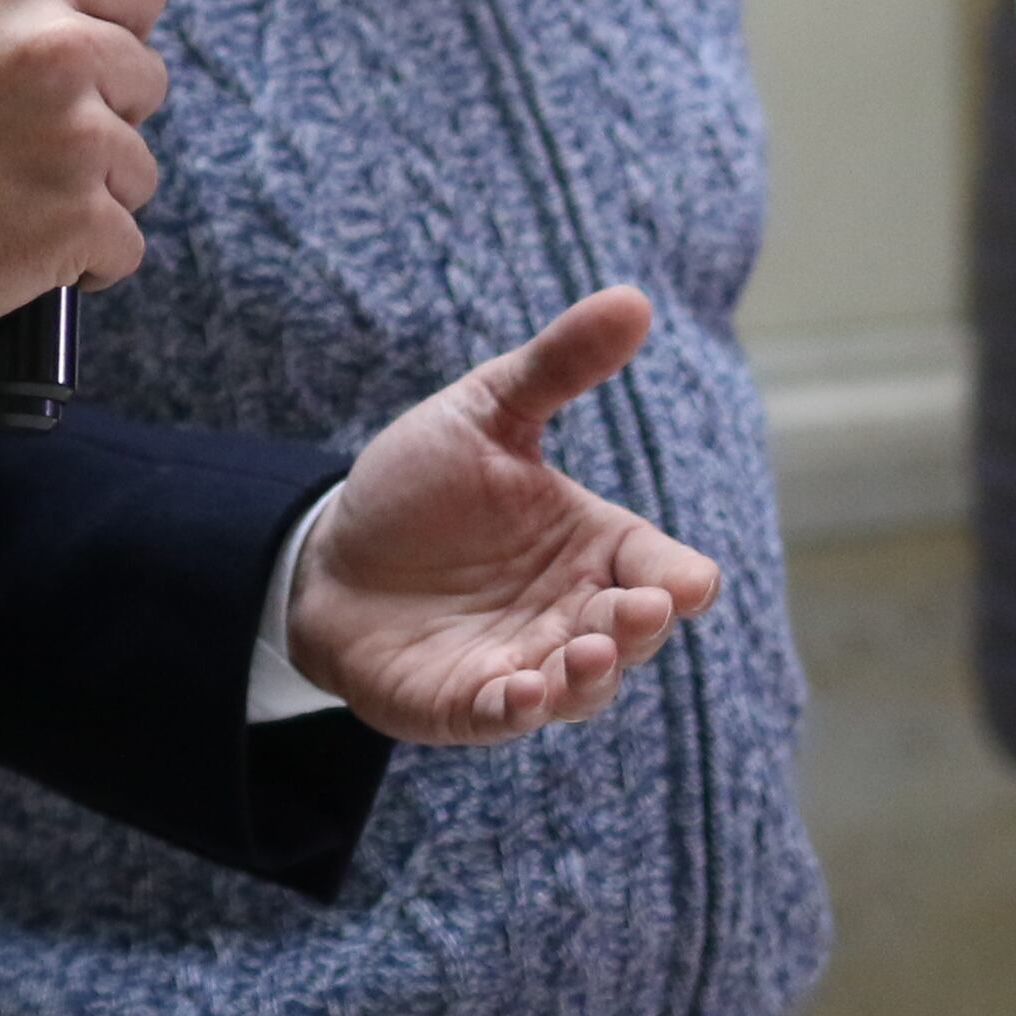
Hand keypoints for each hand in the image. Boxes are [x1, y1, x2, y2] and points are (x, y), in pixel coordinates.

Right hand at [0, 0, 164, 335]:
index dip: (119, 26)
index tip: (95, 59)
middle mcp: (63, 51)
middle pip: (147, 80)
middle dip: (104, 110)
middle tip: (38, 137)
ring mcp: (80, 139)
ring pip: (138, 166)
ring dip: (94, 187)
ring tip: (26, 195)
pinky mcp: (82, 219)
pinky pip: (125, 241)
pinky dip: (87, 254)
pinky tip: (34, 244)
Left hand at [285, 288, 721, 745]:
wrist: (329, 549)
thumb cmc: (422, 484)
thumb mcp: (486, 412)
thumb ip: (556, 367)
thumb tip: (634, 299)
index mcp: (593, 546)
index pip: (661, 569)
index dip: (680, 580)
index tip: (686, 583)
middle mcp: (571, 611)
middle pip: (632, 634)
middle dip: (638, 627)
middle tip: (638, 611)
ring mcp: (524, 663)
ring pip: (581, 687)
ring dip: (590, 677)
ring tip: (584, 654)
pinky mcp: (466, 702)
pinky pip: (505, 716)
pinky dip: (520, 709)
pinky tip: (522, 692)